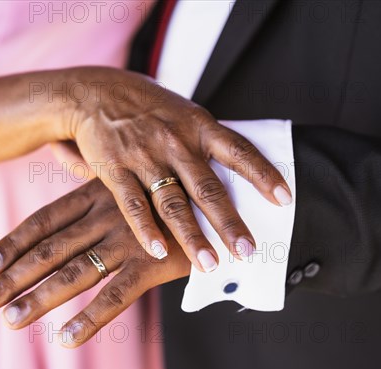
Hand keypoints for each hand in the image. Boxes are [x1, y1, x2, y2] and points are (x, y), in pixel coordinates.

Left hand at [0, 179, 189, 346]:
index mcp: (99, 194)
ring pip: (75, 273)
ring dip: (39, 298)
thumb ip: (106, 187)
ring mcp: (128, 241)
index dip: (15, 241)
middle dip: (14, 275)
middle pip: (50, 250)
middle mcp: (106, 217)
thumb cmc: (175, 183)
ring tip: (9, 319)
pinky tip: (65, 339)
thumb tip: (82, 184)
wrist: (226, 188)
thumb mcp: (135, 178)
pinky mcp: (153, 264)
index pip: (46, 220)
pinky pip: (116, 296)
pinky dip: (89, 319)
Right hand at [64, 67, 291, 271]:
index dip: (263, 175)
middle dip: (229, 222)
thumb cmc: (148, 106)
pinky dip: (145, 229)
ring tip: (208, 264)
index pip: (238, 151)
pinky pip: (132, 204)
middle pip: (208, 187)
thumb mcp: (184, 112)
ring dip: (191, 236)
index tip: (284, 199)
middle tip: (247, 251)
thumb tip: (241, 169)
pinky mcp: (116, 169)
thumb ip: (207, 141)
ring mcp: (145, 156)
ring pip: (173, 202)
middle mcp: (175, 142)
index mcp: (198, 126)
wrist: (96, 92)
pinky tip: (158, 251)